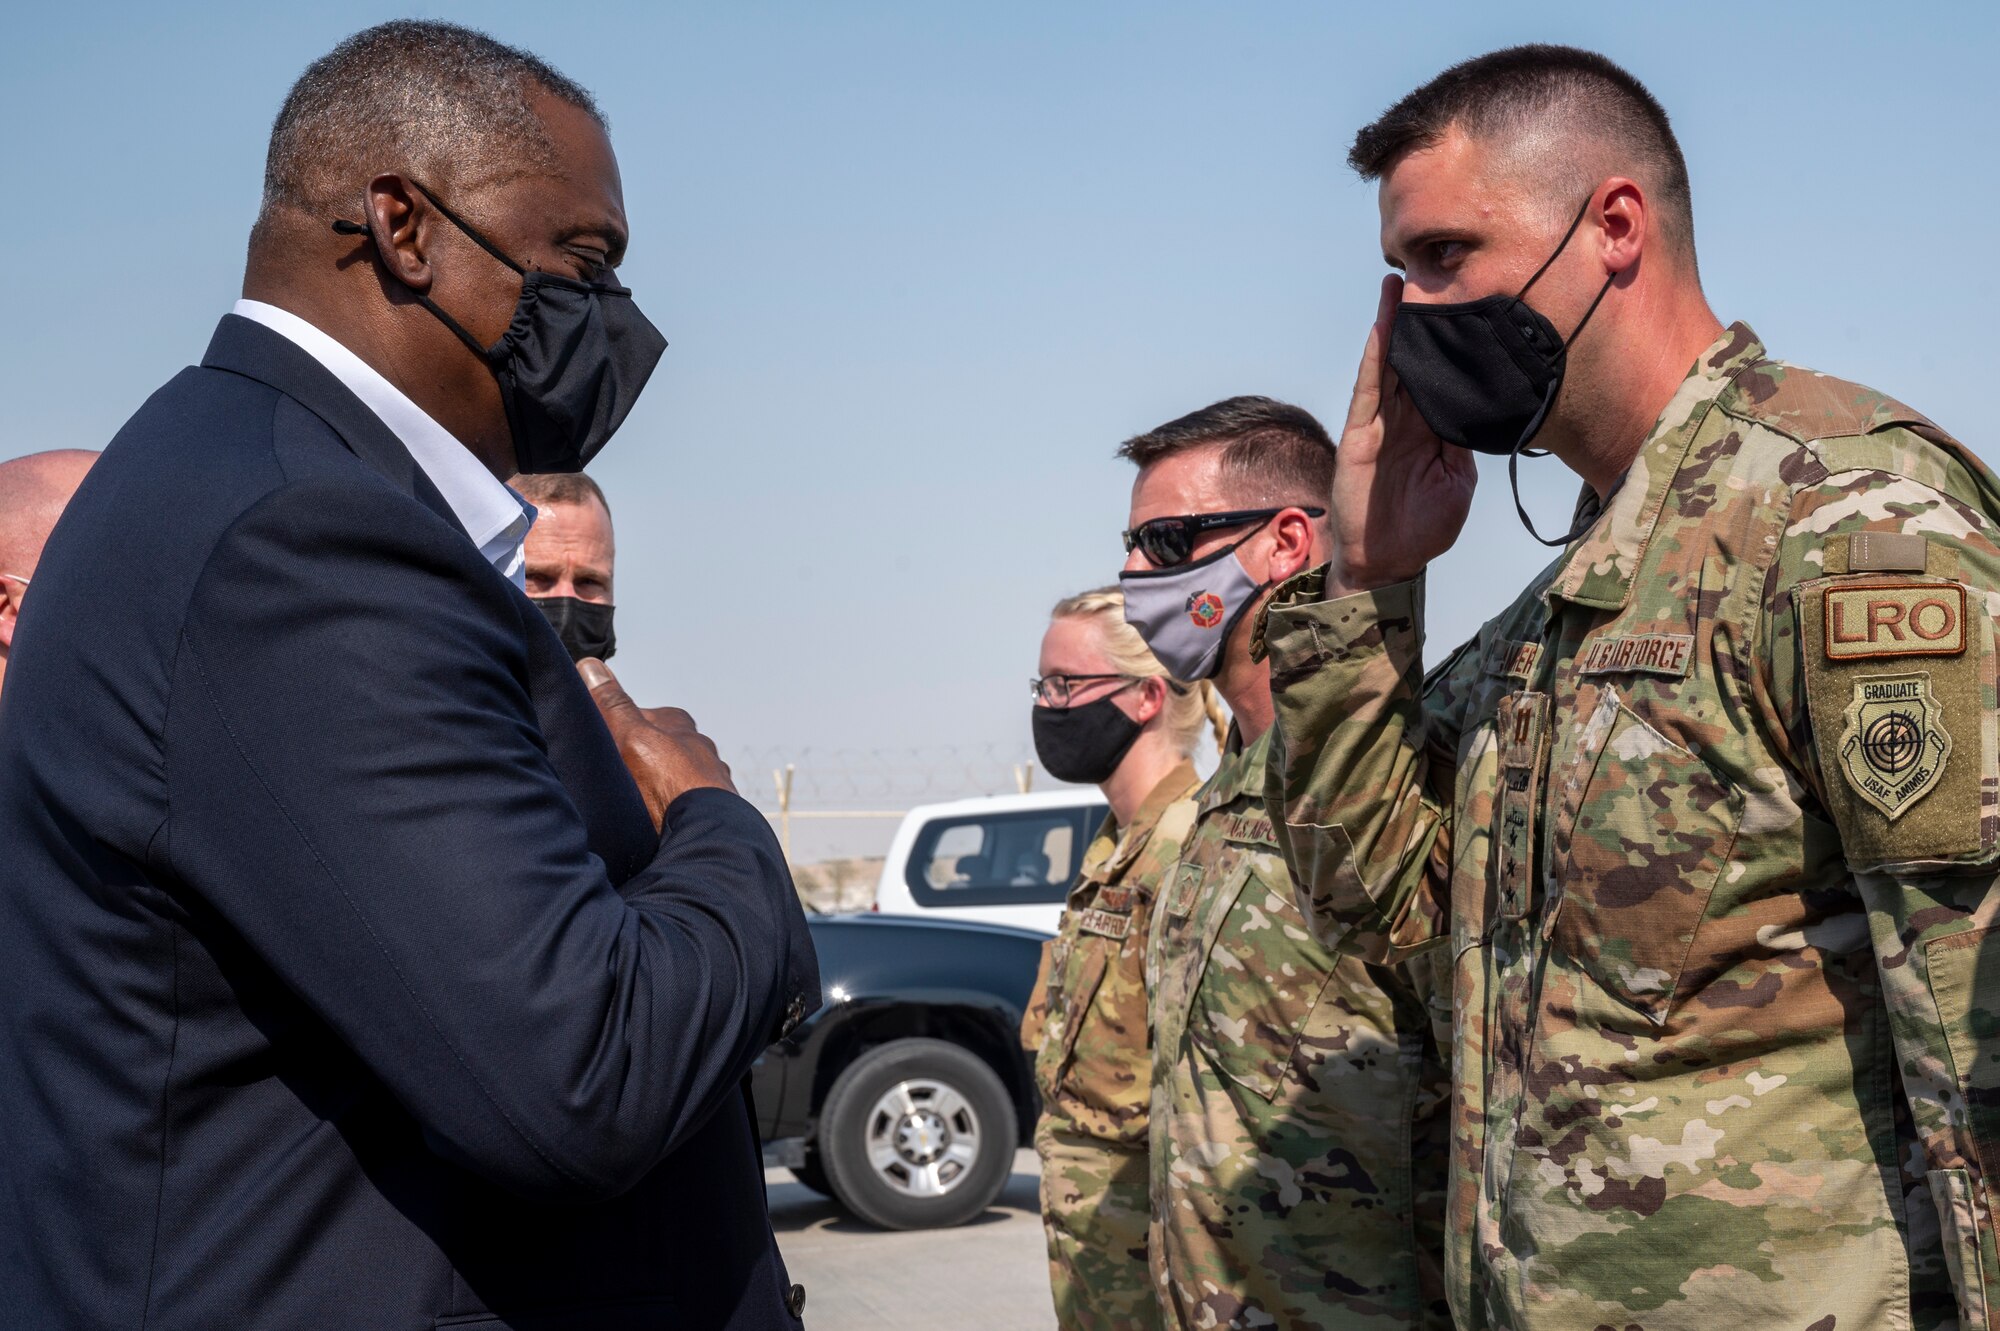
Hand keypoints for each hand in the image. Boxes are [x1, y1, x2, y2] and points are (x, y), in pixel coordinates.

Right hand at [579, 658, 735, 830]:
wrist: (706, 832)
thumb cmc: (670, 782)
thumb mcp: (631, 736)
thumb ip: (613, 704)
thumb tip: (591, 666)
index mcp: (679, 725)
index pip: (640, 716)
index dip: (615, 727)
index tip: (598, 739)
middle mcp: (698, 749)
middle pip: (657, 747)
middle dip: (637, 759)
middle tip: (613, 776)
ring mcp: (706, 780)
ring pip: (671, 777)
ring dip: (655, 787)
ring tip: (633, 803)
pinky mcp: (708, 810)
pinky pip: (681, 804)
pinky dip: (668, 809)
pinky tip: (654, 821)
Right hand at [1326, 274, 1478, 596]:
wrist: (1389, 564)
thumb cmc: (1422, 528)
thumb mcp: (1459, 481)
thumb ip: (1466, 443)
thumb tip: (1482, 408)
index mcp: (1429, 427)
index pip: (1439, 374)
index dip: (1447, 341)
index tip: (1461, 303)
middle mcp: (1403, 419)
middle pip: (1410, 359)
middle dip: (1415, 320)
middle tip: (1425, 274)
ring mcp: (1379, 425)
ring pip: (1387, 365)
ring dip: (1390, 325)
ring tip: (1395, 285)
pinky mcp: (1359, 436)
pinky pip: (1368, 390)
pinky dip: (1375, 358)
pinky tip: (1382, 328)